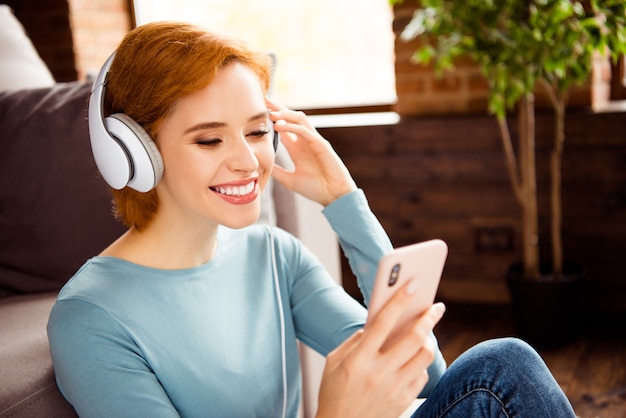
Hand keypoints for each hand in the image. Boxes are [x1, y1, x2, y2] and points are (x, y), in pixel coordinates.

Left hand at [266, 98, 356, 205]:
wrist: (334, 197)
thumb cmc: (316, 189)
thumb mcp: (290, 180)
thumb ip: (277, 171)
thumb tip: (261, 167)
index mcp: (298, 149)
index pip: (284, 128)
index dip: (272, 118)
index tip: (258, 111)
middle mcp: (306, 142)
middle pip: (292, 118)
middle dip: (278, 108)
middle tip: (264, 100)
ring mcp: (314, 141)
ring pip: (300, 119)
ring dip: (285, 114)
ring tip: (270, 112)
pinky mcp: (321, 145)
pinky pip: (305, 131)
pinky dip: (292, 127)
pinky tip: (279, 126)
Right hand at [315, 280, 445, 417]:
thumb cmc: (333, 392)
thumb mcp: (334, 362)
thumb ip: (355, 340)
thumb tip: (376, 322)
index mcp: (358, 359)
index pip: (383, 322)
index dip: (399, 300)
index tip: (413, 284)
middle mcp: (378, 373)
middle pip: (413, 338)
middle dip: (428, 317)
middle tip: (436, 306)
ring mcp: (394, 389)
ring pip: (424, 356)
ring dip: (428, 340)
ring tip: (425, 332)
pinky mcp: (403, 402)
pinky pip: (422, 375)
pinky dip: (420, 363)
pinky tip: (413, 358)